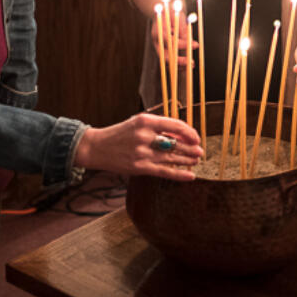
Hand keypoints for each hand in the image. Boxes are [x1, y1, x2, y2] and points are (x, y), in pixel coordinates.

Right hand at [74, 113, 201, 180]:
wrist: (97, 147)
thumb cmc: (120, 134)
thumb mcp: (138, 123)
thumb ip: (158, 127)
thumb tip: (182, 134)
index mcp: (145, 121)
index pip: (174, 124)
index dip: (189, 132)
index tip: (196, 138)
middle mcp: (144, 136)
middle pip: (175, 142)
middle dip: (190, 147)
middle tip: (200, 151)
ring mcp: (141, 152)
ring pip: (171, 157)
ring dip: (187, 160)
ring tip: (196, 160)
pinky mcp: (139, 167)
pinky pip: (164, 171)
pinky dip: (179, 174)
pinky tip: (190, 175)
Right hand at [154, 6, 194, 67]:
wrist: (163, 13)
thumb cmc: (171, 14)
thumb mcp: (177, 17)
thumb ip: (182, 29)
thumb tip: (190, 41)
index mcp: (158, 31)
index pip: (169, 40)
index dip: (183, 44)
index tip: (196, 45)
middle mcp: (156, 42)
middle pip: (166, 55)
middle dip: (179, 60)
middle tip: (192, 62)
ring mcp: (159, 48)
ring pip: (168, 61)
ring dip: (180, 65)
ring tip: (192, 66)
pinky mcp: (163, 52)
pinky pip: (170, 61)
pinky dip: (178, 65)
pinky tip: (187, 67)